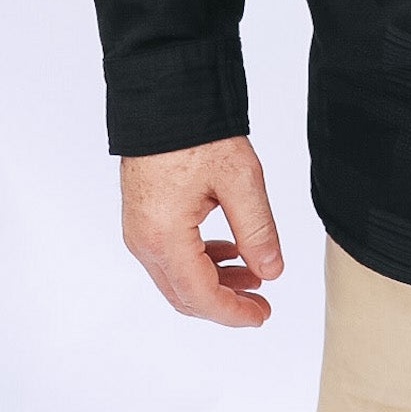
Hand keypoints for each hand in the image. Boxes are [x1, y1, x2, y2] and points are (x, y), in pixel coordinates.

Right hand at [120, 133, 283, 327]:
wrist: (163, 97)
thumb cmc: (197, 133)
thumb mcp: (240, 180)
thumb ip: (257, 230)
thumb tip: (272, 271)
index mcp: (165, 237)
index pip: (201, 296)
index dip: (233, 313)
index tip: (262, 314)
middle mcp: (144, 241)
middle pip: (184, 294)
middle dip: (224, 303)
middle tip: (261, 303)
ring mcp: (139, 230)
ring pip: (176, 276)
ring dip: (214, 282)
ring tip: (253, 275)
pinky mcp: (142, 216)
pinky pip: (170, 255)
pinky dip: (200, 261)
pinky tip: (229, 251)